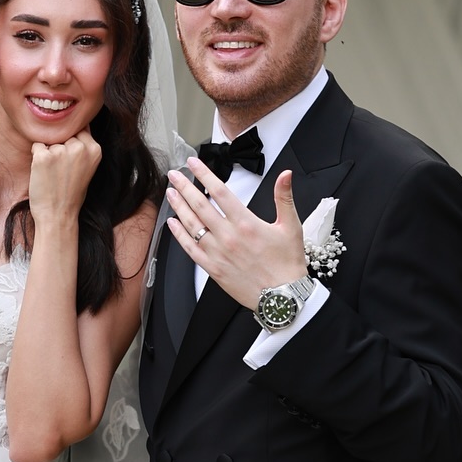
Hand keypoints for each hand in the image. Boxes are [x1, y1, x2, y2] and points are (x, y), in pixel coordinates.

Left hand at [28, 132, 100, 234]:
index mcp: (94, 149)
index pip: (79, 128)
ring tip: (54, 174)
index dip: (72, 142)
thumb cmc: (71, 193)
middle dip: (60, 146)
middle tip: (62, 171)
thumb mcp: (87, 167)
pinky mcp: (43, 156)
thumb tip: (78, 122)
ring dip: (49, 153)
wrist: (58, 215)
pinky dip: (37, 157)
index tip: (71, 161)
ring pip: (50, 140)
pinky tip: (44, 173)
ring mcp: (61, 151)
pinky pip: (37, 146)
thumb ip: (84, 146)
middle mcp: (80, 147)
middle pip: (64, 133)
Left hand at [165, 158, 305, 309]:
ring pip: (192, 226)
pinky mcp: (213, 269)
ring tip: (170, 193)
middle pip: (200, 206)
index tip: (193, 164)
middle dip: (185, 187)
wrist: (282, 297)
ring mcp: (218, 253)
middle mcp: (228, 237)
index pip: (220, 192)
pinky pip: (190, 249)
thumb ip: (284, 197)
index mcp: (246, 223)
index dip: (204, 175)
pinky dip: (179, 235)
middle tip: (173, 175)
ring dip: (179, 207)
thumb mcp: (291, 227)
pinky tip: (172, 224)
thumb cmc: (287, 264)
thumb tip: (286, 174)